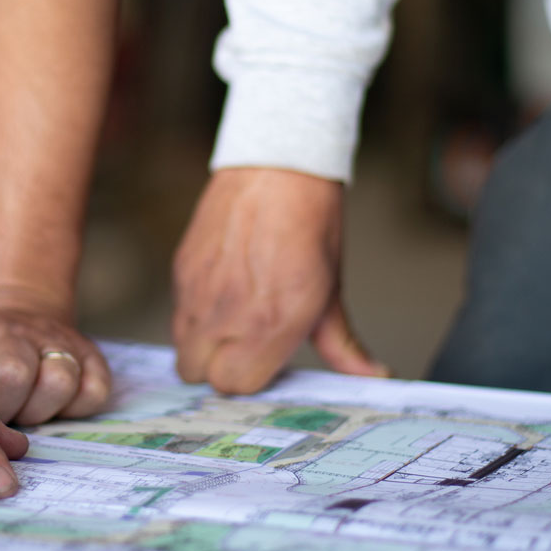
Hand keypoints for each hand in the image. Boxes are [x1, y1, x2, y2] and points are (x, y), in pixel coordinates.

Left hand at [0, 298, 110, 425]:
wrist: (13, 309)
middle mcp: (13, 330)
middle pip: (13, 373)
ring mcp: (54, 342)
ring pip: (57, 379)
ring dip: (37, 409)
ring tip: (20, 415)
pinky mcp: (90, 357)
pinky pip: (94, 390)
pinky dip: (76, 407)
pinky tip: (53, 409)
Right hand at [173, 167, 388, 394]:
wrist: (278, 166)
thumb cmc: (310, 223)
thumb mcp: (332, 290)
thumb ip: (343, 345)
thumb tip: (373, 376)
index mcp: (272, 323)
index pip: (237, 385)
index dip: (253, 378)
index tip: (268, 361)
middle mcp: (229, 312)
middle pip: (201, 375)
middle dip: (222, 368)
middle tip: (247, 347)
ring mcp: (198, 291)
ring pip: (182, 347)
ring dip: (204, 345)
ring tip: (233, 321)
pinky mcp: (181, 269)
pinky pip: (177, 312)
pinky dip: (194, 315)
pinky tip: (222, 292)